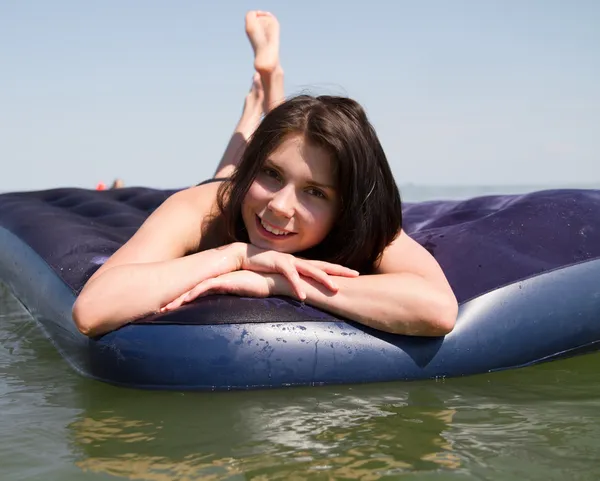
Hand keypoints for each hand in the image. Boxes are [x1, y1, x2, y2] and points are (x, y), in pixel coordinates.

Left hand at [160, 270, 279, 311]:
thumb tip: (226, 329)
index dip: (182, 299)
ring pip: (193, 288)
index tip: (168, 310)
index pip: (196, 291)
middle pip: (190, 289)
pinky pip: (205, 287)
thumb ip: (233, 308)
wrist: (278, 281)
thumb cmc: (264, 291)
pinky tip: (183, 302)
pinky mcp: (226, 280)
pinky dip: (193, 294)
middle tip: (158, 310)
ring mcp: (221, 278)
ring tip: (166, 309)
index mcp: (220, 284)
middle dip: (174, 299)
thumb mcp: (244, 301)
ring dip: (179, 299)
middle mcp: (217, 280)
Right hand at [240, 244, 358, 299]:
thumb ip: (293, 279)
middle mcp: (298, 261)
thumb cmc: (263, 266)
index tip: (354, 274)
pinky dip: (297, 286)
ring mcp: (289, 261)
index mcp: (300, 264)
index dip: (339, 269)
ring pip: (310, 270)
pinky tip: (303, 296)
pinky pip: (290, 276)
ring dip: (323, 279)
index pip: (323, 266)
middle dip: (340, 270)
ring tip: (336, 288)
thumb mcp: (282, 274)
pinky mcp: (278, 264)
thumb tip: (303, 289)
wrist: (244, 255)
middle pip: (323, 265)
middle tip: (356, 275)